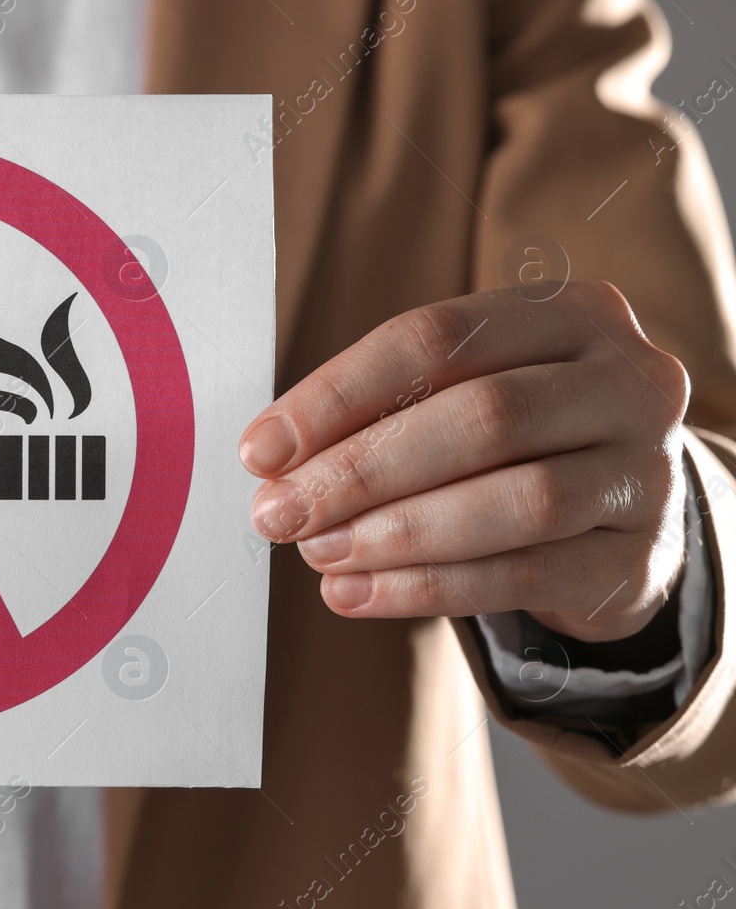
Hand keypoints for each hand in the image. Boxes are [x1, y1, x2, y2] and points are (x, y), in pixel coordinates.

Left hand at [238, 282, 690, 642]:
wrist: (621, 515)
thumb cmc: (513, 439)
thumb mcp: (460, 394)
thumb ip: (381, 411)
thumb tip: (274, 458)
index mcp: (571, 314)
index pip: (436, 338)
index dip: (338, 394)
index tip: (261, 449)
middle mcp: (627, 381)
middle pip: (482, 417)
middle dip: (361, 470)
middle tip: (278, 512)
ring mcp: (646, 471)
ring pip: (516, 500)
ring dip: (396, 533)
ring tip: (317, 554)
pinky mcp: (639, 559)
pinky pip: (526, 574)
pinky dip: (428, 588)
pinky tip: (357, 595)